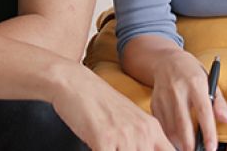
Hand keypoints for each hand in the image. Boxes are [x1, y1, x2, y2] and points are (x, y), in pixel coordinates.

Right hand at [50, 64, 175, 150]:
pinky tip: (95, 148)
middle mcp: (143, 132)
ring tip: (106, 146)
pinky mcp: (105, 139)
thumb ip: (142, 139)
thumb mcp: (128, 119)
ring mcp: (125, 136)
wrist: (74, 82)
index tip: (140, 149)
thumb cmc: (98, 102)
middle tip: (118, 147)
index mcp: (152, 128)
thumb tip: (145, 148)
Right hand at [149, 51, 226, 150]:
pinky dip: (168, 135)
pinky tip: (176, 140)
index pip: (203, 111)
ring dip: (179, 141)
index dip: (208, 132)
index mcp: (196, 84)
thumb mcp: (210, 81)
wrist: (167, 61)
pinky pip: (161, 124)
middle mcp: (178, 90)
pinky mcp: (154, 103)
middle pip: (183, 122)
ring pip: (170, 126)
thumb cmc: (193, 73)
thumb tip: (225, 120)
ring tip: (187, 148)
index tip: (211, 147)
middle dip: (189, 143)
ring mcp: (164, 97)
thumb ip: (219, 102)